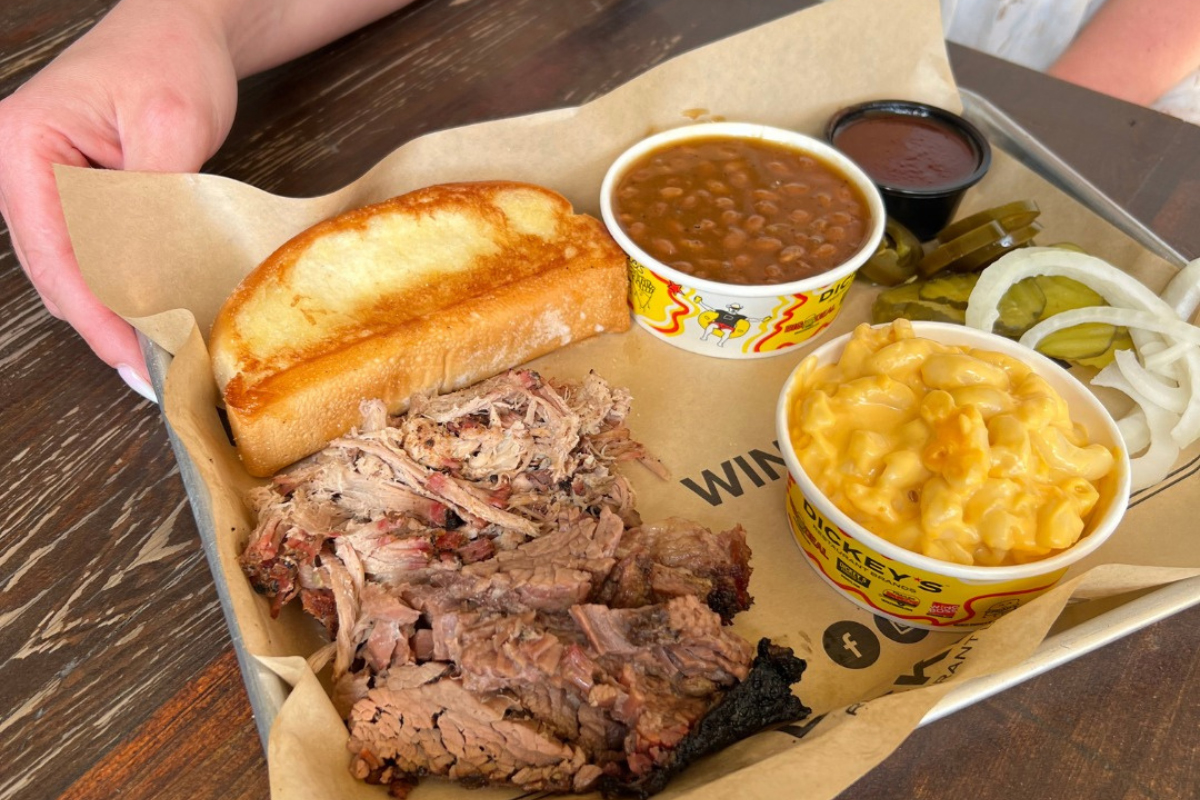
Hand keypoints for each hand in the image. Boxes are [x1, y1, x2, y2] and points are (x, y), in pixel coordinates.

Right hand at [0, 1, 238, 387]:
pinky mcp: (70, 197)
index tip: (136, 357)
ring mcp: (40, 185)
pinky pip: (89, 257)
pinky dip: (120, 289)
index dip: (96, 315)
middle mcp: (18, 168)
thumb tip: (149, 284)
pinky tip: (151, 317)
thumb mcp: (171, 130)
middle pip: (56, 271)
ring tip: (157, 354)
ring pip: (71, 271)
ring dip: (112, 313)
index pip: (56, 253)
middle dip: (104, 324)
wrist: (181, 28)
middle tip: (155, 370)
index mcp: (22, 145)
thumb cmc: (171, 60)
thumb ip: (152, 208)